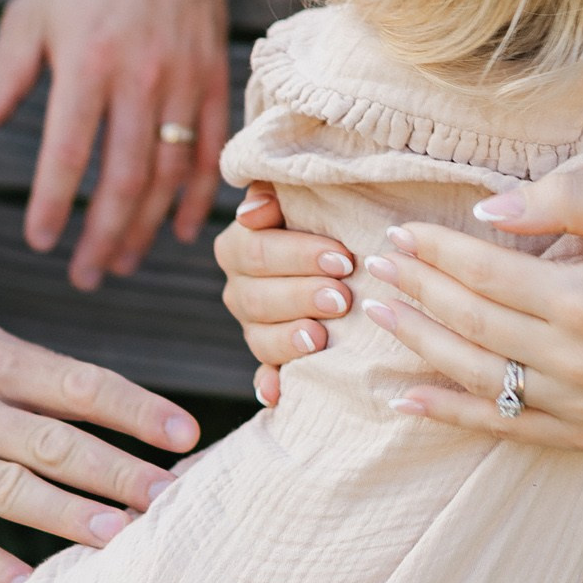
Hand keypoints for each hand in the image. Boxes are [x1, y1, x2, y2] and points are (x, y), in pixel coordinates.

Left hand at [0, 0, 230, 285]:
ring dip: (145, 226)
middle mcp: (140, 77)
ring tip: (122, 261)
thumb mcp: (29, 15)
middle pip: (124, 178)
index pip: (67, 153)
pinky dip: (196, 195)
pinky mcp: (212, 78)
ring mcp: (182, 80)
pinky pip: (208, 149)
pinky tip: (177, 229)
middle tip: (85, 278)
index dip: (51, 204)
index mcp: (88, 62)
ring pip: (168, 173)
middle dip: (103, 237)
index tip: (38, 242)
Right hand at [0, 301, 199, 582]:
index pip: (77, 383)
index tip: (184, 433)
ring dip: (67, 514)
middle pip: (52, 439)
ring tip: (119, 535)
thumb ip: (23, 371)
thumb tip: (97, 400)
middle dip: (116, 469)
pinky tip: (27, 581)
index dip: (135, 409)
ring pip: (7, 489)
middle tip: (168, 495)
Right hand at [214, 188, 358, 407]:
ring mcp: (253, 328)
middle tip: (342, 297)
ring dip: (289, 340)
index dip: (299, 255)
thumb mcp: (301, 193)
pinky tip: (279, 393)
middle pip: (258, 297)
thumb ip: (273, 189)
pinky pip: (265, 377)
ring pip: (260, 339)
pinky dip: (271, 385)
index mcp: (239, 246)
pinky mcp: (271, 360)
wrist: (342, 254)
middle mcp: (239, 289)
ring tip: (322, 337)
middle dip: (302, 296)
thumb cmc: (324, 215)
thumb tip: (254, 210)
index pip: (258, 251)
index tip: (343, 258)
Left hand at [355, 175, 582, 449]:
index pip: (487, 272)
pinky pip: (500, 425)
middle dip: (416, 290)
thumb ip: (561, 200)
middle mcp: (576, 358)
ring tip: (380, 315)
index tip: (399, 235)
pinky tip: (406, 394)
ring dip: (420, 342)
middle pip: (472, 321)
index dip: (435, 253)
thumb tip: (485, 210)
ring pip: (476, 374)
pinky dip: (448, 411)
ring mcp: (575, 403)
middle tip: (377, 267)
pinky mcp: (578, 434)